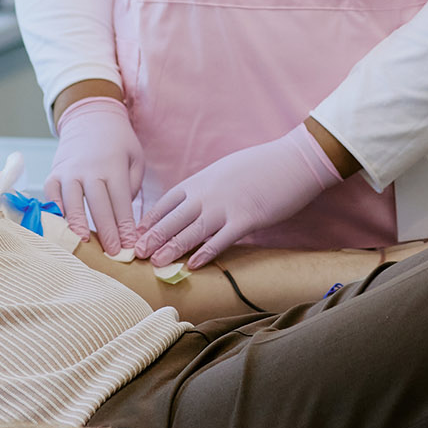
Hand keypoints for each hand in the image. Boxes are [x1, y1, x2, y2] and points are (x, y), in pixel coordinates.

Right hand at [43, 94, 144, 254]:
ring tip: (82, 242)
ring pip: (72, 200)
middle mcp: (90, 168)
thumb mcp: (135, 157)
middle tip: (113, 252)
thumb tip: (123, 215)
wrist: (90, 118)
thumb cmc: (118, 144)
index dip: (125, 225)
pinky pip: (52, 194)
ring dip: (77, 222)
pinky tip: (59, 225)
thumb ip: (133, 185)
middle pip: (98, 203)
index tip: (130, 245)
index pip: (121, 201)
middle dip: (106, 230)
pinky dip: (55, 209)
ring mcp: (69, 171)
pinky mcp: (55, 173)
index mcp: (114, 166)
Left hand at [137, 124, 342, 268]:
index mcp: (201, 180)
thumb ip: (205, 187)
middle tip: (136, 254)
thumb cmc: (260, 166)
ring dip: (172, 247)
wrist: (292, 161)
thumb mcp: (223, 170)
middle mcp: (208, 193)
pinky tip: (193, 265)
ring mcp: (226, 206)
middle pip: (173, 218)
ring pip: (191, 231)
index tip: (137, 234)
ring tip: (156, 262)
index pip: (167, 202)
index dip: (150, 220)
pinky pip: (220, 240)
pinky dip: (205, 253)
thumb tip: (192, 202)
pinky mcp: (246, 219)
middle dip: (153, 237)